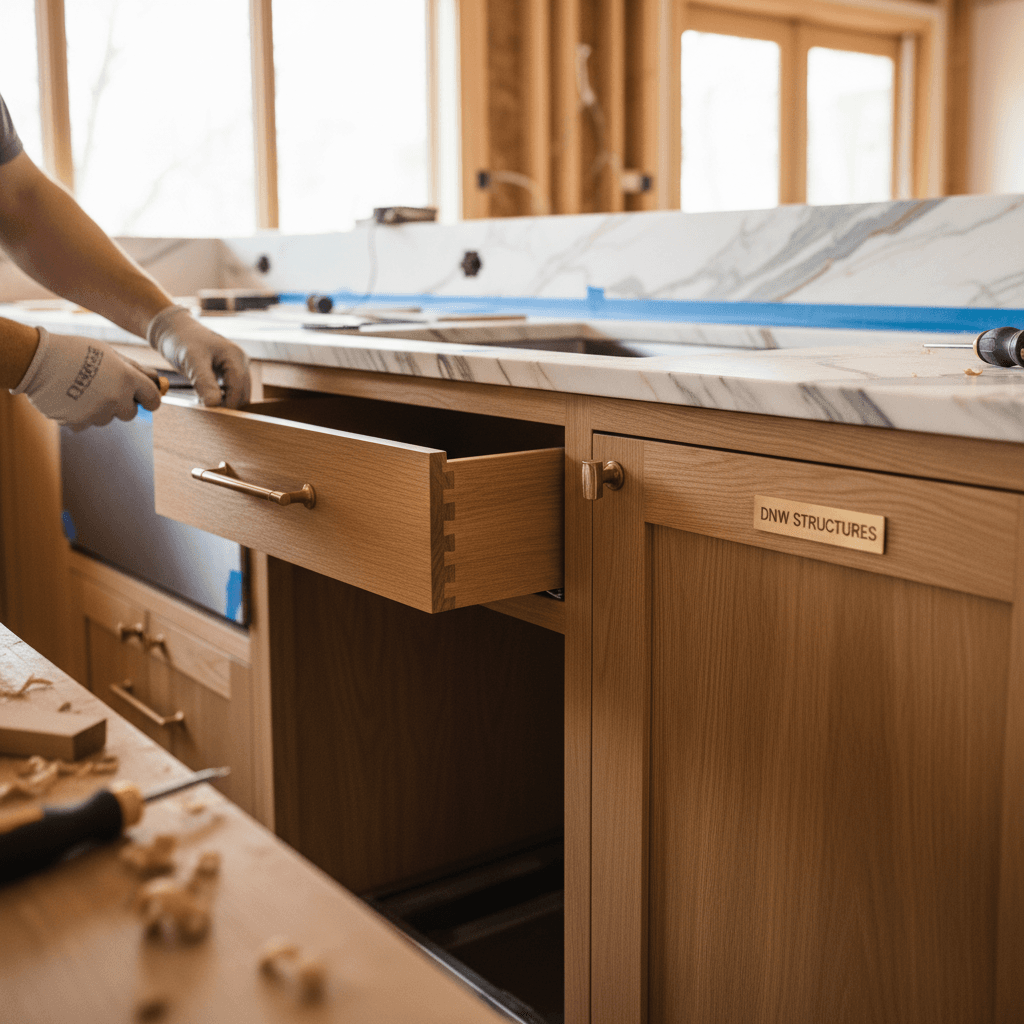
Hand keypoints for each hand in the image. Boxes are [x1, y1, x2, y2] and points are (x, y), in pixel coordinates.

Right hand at [11, 327, 160, 430]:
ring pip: (107, 418)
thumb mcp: (109, 353)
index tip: (144, 398)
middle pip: (131, 413)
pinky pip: (87, 423)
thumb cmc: (75, 352)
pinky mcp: (79, 422)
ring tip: (83, 389)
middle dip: (123, 404)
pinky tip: (70, 398)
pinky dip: (82, 414)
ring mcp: (97, 412)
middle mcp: (116, 398)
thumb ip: (135, 369)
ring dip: (100, 408)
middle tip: (106, 389)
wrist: (37, 360)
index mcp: (127, 379)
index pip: (153, 400)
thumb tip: (157, 380)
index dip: (149, 399)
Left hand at [147, 305, 249, 407]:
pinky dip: (219, 398)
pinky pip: (229, 391)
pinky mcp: (228, 373)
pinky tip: (203, 399)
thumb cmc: (181, 340)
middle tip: (206, 415)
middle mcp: (241, 362)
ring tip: (203, 405)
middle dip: (227, 405)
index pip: (238, 388)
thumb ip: (204, 382)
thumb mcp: (192, 361)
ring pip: (237, 394)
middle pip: (241, 393)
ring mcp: (236, 367)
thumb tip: (214, 405)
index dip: (228, 404)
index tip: (212, 417)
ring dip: (223, 403)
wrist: (172, 330)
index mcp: (236, 356)